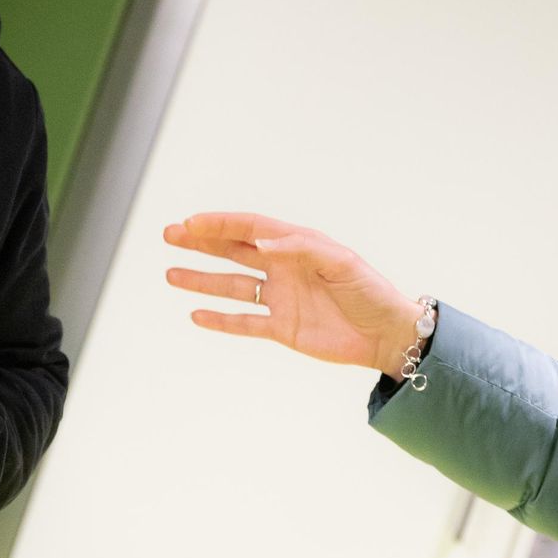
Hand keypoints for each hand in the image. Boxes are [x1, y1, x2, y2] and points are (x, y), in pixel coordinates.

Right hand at [164, 212, 422, 376]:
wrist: (388, 335)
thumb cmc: (370, 291)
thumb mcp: (341, 262)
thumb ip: (300, 249)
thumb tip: (261, 243)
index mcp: (297, 245)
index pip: (250, 228)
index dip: (220, 223)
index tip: (191, 223)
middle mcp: (283, 268)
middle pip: (233, 251)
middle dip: (201, 242)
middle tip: (169, 235)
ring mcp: (280, 298)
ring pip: (232, 286)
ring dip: (202, 279)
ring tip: (170, 274)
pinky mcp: (282, 328)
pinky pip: (244, 322)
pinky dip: (220, 319)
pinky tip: (196, 313)